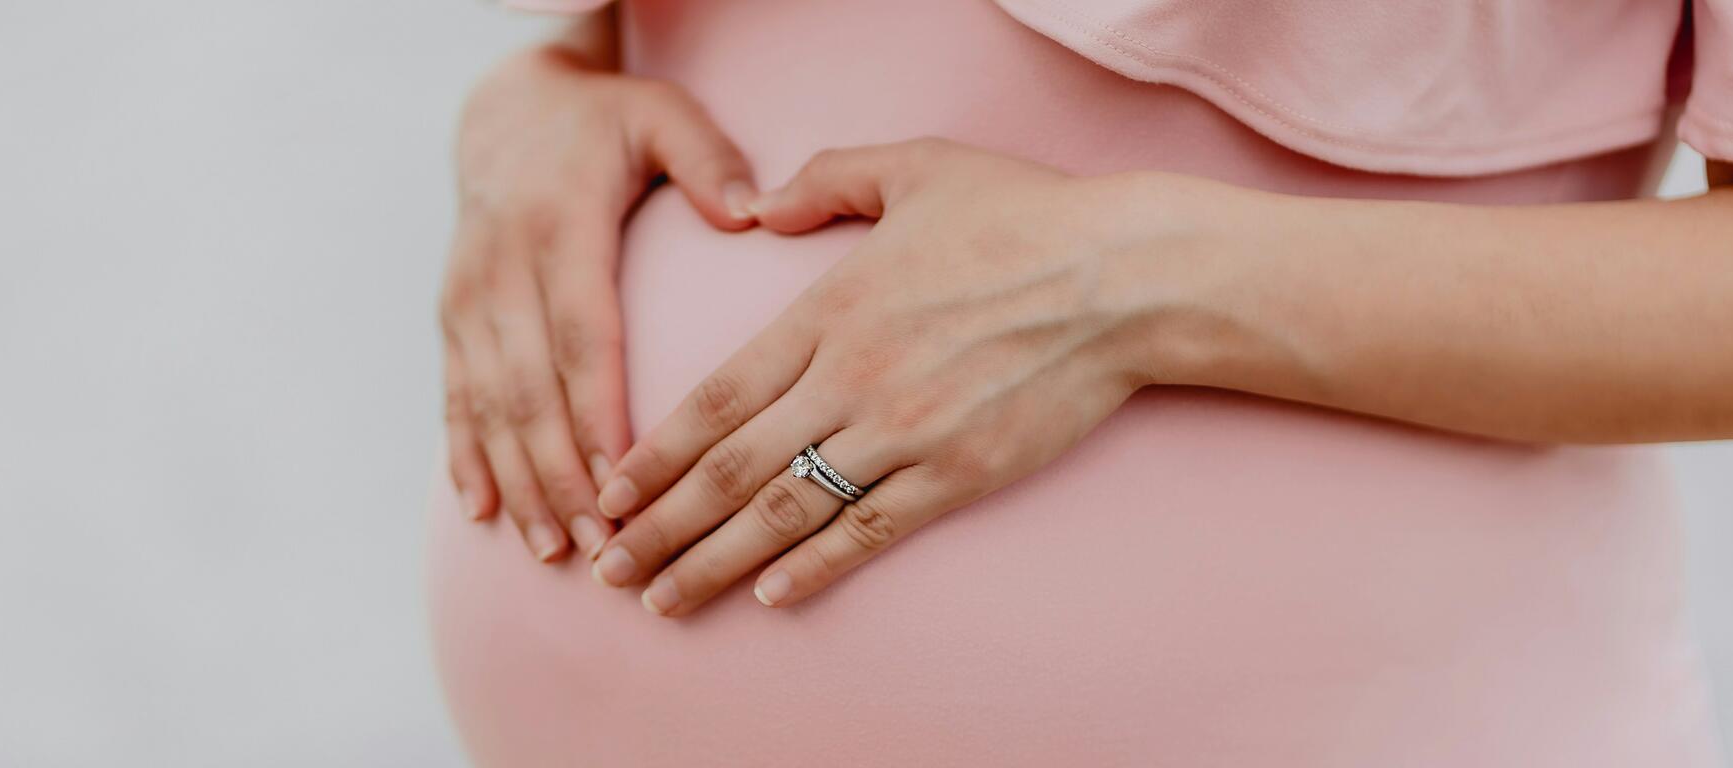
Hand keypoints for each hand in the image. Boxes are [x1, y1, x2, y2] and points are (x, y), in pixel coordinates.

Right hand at [441, 47, 757, 560]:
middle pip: (530, 389)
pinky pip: (454, 396)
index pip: (581, 336)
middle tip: (601, 544)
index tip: (624, 478)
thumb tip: (752, 212)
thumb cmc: (604, 122)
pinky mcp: (452, 317)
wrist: (505, 108)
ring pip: (487, 405)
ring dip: (518, 481)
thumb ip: (708, 160)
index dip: (596, 412)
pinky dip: (466, 457)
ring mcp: (468, 298)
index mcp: (560, 228)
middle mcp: (502, 269)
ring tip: (553, 548)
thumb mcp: (660, 116)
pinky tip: (483, 513)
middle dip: (561, 474)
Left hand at [589, 139, 1199, 613]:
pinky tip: (772, 597)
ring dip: (716, 563)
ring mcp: (904, 434)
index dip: (656, 453)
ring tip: (663, 600)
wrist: (1123, 279)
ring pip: (787, 513)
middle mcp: (851, 380)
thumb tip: (760, 204)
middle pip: (732, 469)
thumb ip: (826, 179)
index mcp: (828, 311)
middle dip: (661, 526)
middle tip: (609, 568)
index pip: (717, 397)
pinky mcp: (958, 475)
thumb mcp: (917, 167)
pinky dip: (816, 568)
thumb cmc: (1024, 216)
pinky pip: (870, 532)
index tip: (610, 491)